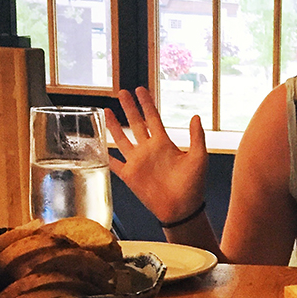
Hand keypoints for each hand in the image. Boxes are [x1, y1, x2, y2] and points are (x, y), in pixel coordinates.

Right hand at [105, 87, 207, 223]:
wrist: (182, 209)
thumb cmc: (194, 184)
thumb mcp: (198, 157)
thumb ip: (196, 137)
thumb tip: (195, 116)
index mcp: (164, 143)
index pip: (153, 118)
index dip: (146, 104)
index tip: (140, 89)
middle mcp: (149, 149)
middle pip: (135, 124)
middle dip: (129, 108)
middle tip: (122, 92)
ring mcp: (138, 162)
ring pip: (122, 139)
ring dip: (114, 126)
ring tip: (106, 110)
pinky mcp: (129, 176)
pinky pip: (114, 163)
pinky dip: (106, 155)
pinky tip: (98, 145)